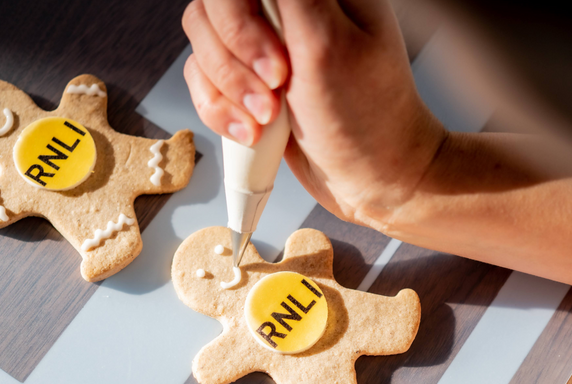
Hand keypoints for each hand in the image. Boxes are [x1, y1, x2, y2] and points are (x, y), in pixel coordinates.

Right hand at [182, 0, 445, 227]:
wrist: (369, 178)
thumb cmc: (367, 117)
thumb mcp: (329, 47)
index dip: (241, 20)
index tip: (276, 65)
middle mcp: (285, 7)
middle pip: (213, 8)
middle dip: (235, 63)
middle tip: (276, 92)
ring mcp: (262, 42)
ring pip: (202, 46)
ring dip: (228, 92)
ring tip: (269, 120)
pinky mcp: (245, 77)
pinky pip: (202, 81)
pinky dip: (221, 111)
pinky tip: (254, 132)